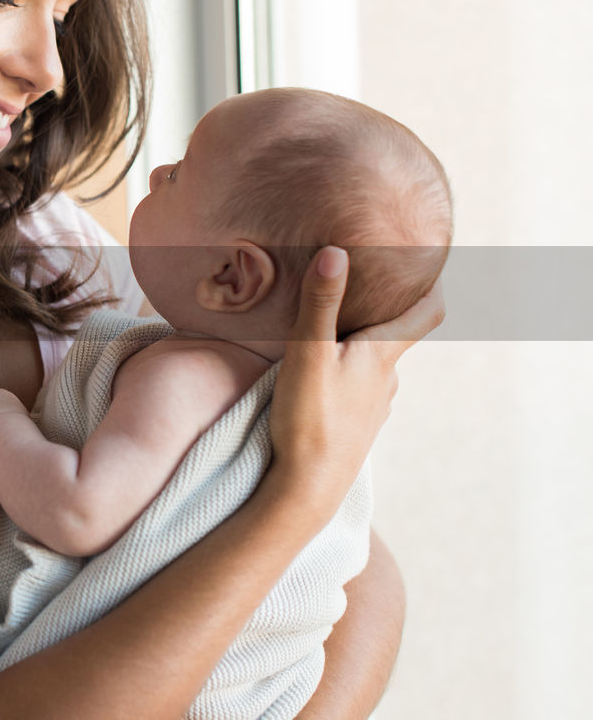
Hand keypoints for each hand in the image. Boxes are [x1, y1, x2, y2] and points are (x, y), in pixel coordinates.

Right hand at [267, 247, 444, 516]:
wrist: (308, 488)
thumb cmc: (310, 419)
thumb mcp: (309, 354)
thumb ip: (320, 303)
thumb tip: (336, 252)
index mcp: (382, 356)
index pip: (425, 314)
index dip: (433, 286)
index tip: (429, 264)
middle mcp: (387, 380)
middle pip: (396, 337)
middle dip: (384, 311)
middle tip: (363, 287)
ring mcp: (374, 407)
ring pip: (375, 366)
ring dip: (361, 346)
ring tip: (334, 330)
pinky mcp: (356, 428)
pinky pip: (359, 390)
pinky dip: (348, 375)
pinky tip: (322, 378)